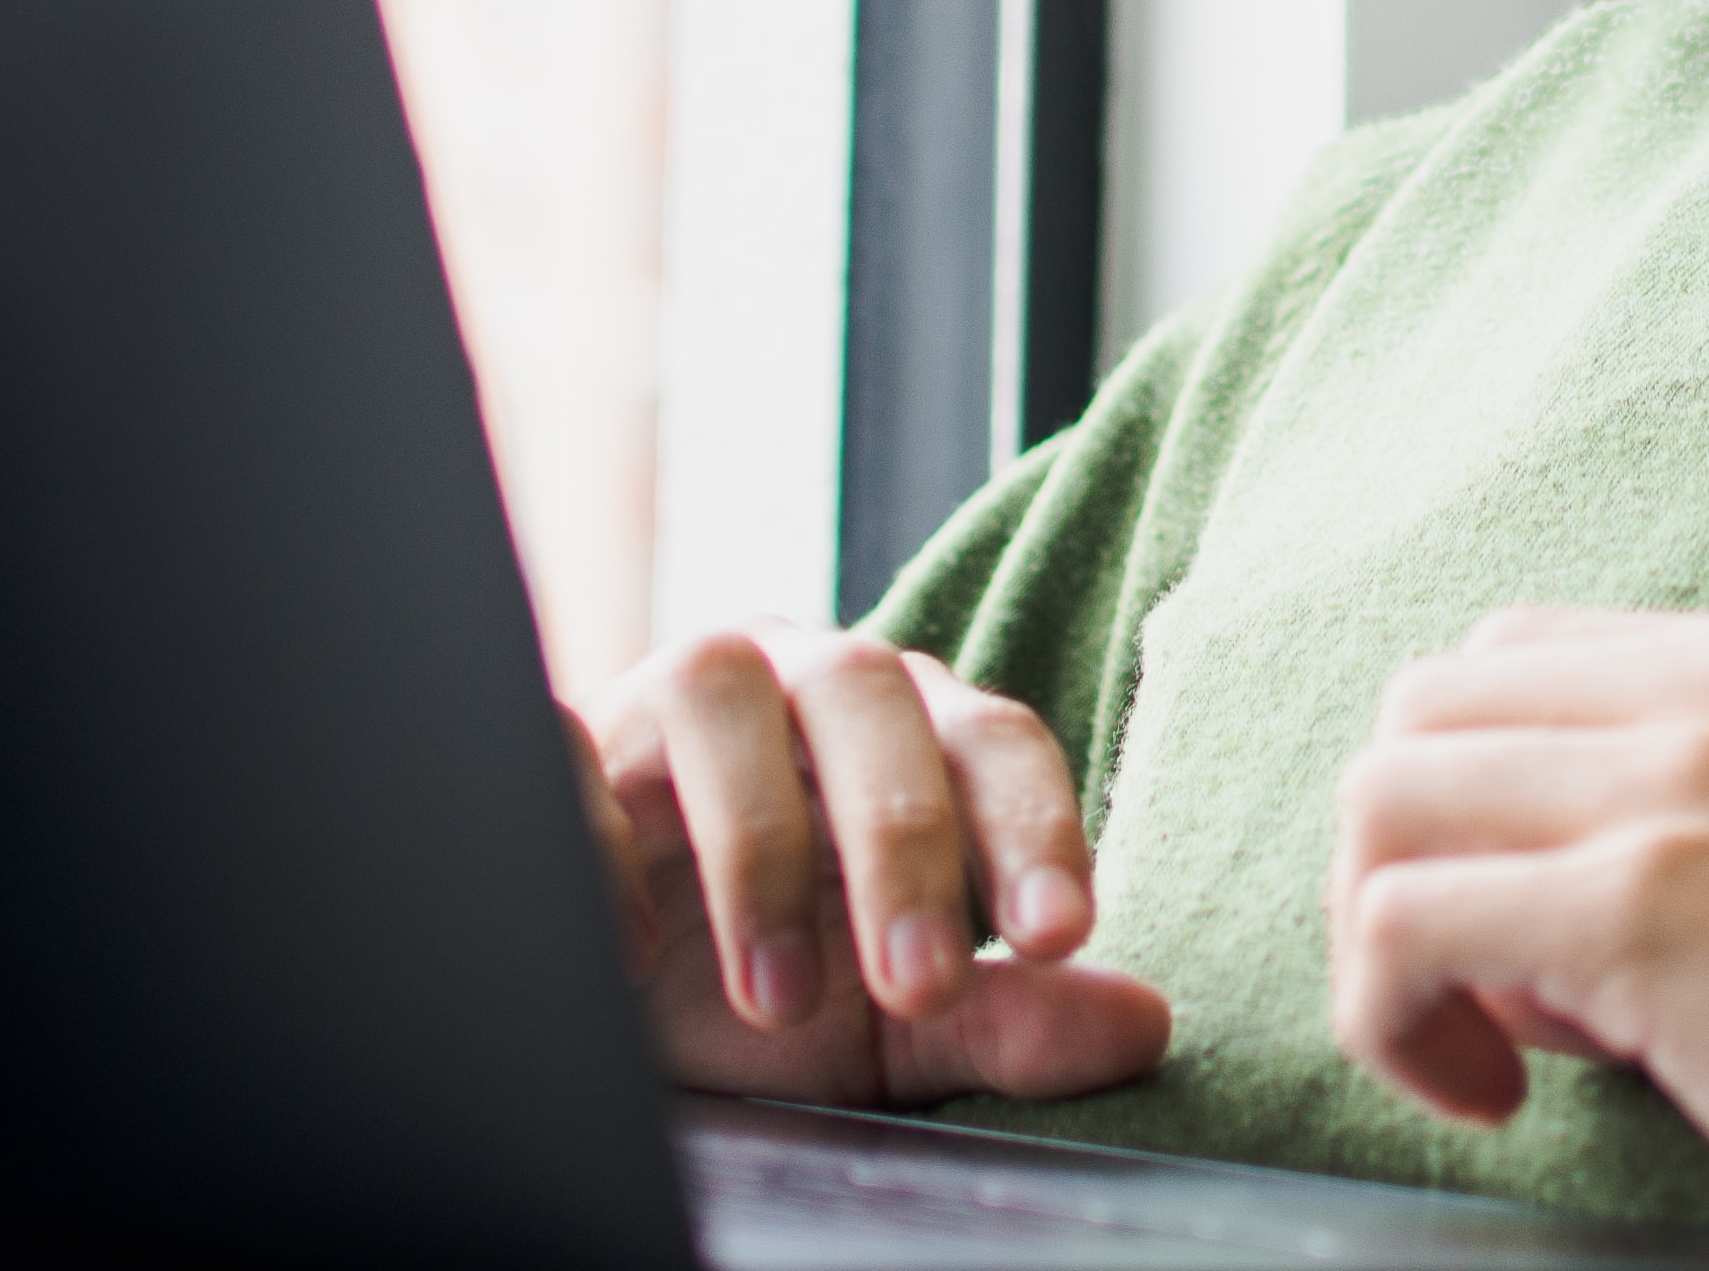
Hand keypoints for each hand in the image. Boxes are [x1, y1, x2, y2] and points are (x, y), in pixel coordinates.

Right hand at [572, 619, 1169, 1106]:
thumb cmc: (765, 982)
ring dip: (762, 848)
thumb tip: (1148, 1025)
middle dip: (904, 844)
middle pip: (872, 698)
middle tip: (919, 985)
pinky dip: (603, 845)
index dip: (1033, 829)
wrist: (599, 994)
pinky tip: (632, 957)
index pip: (992, 740)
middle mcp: (798, 681)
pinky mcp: (560, 738)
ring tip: (777, 1001)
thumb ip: (1009, 1021)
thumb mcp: (889, 1028)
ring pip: (726, 693)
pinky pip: (572, 749)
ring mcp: (672, 693)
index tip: (1059, 938)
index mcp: (907, 729)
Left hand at [1326, 608, 1708, 1264]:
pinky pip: (1401, 924)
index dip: (1479, 801)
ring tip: (1483, 1051)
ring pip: (1383, 802)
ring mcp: (1680, 784)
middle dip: (1405, 859)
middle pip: (1426, 713)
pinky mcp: (1641, 904)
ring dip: (1383, 944)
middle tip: (1477, 993)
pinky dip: (1392, 1020)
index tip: (1527, 934)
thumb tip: (1527, 917)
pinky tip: (1487, 1097)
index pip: (1517, 661)